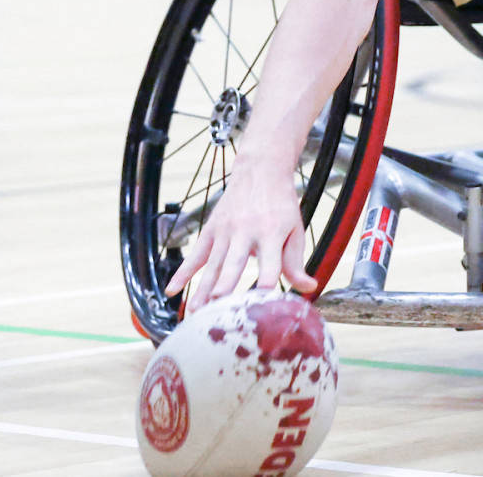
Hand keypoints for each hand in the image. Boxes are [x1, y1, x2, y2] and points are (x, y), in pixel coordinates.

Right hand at [163, 162, 316, 312]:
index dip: (267, 282)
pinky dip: (183, 272)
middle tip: (219, 305)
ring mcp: (225, 230)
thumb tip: (309, 288)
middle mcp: (246, 231)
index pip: (270, 262)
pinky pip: (195, 254)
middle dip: (226, 285)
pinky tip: (172, 290)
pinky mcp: (211, 229)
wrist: (261, 171)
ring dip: (203, 289)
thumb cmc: (281, 205)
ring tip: (197, 312)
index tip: (263, 304)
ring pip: (213, 264)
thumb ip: (296, 262)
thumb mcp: (294, 230)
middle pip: (235, 263)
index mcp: (272, 232)